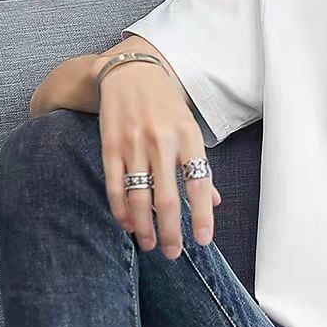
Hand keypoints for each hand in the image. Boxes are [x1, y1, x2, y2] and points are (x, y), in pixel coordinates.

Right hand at [93, 54, 221, 258]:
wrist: (132, 72)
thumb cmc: (168, 106)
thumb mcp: (192, 129)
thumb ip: (201, 166)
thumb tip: (216, 202)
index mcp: (189, 138)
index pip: (200, 184)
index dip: (202, 215)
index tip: (203, 241)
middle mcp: (163, 142)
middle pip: (168, 198)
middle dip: (171, 231)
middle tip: (173, 254)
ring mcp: (135, 144)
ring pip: (139, 196)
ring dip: (144, 226)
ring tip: (150, 245)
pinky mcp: (110, 145)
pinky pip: (115, 184)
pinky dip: (120, 208)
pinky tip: (126, 224)